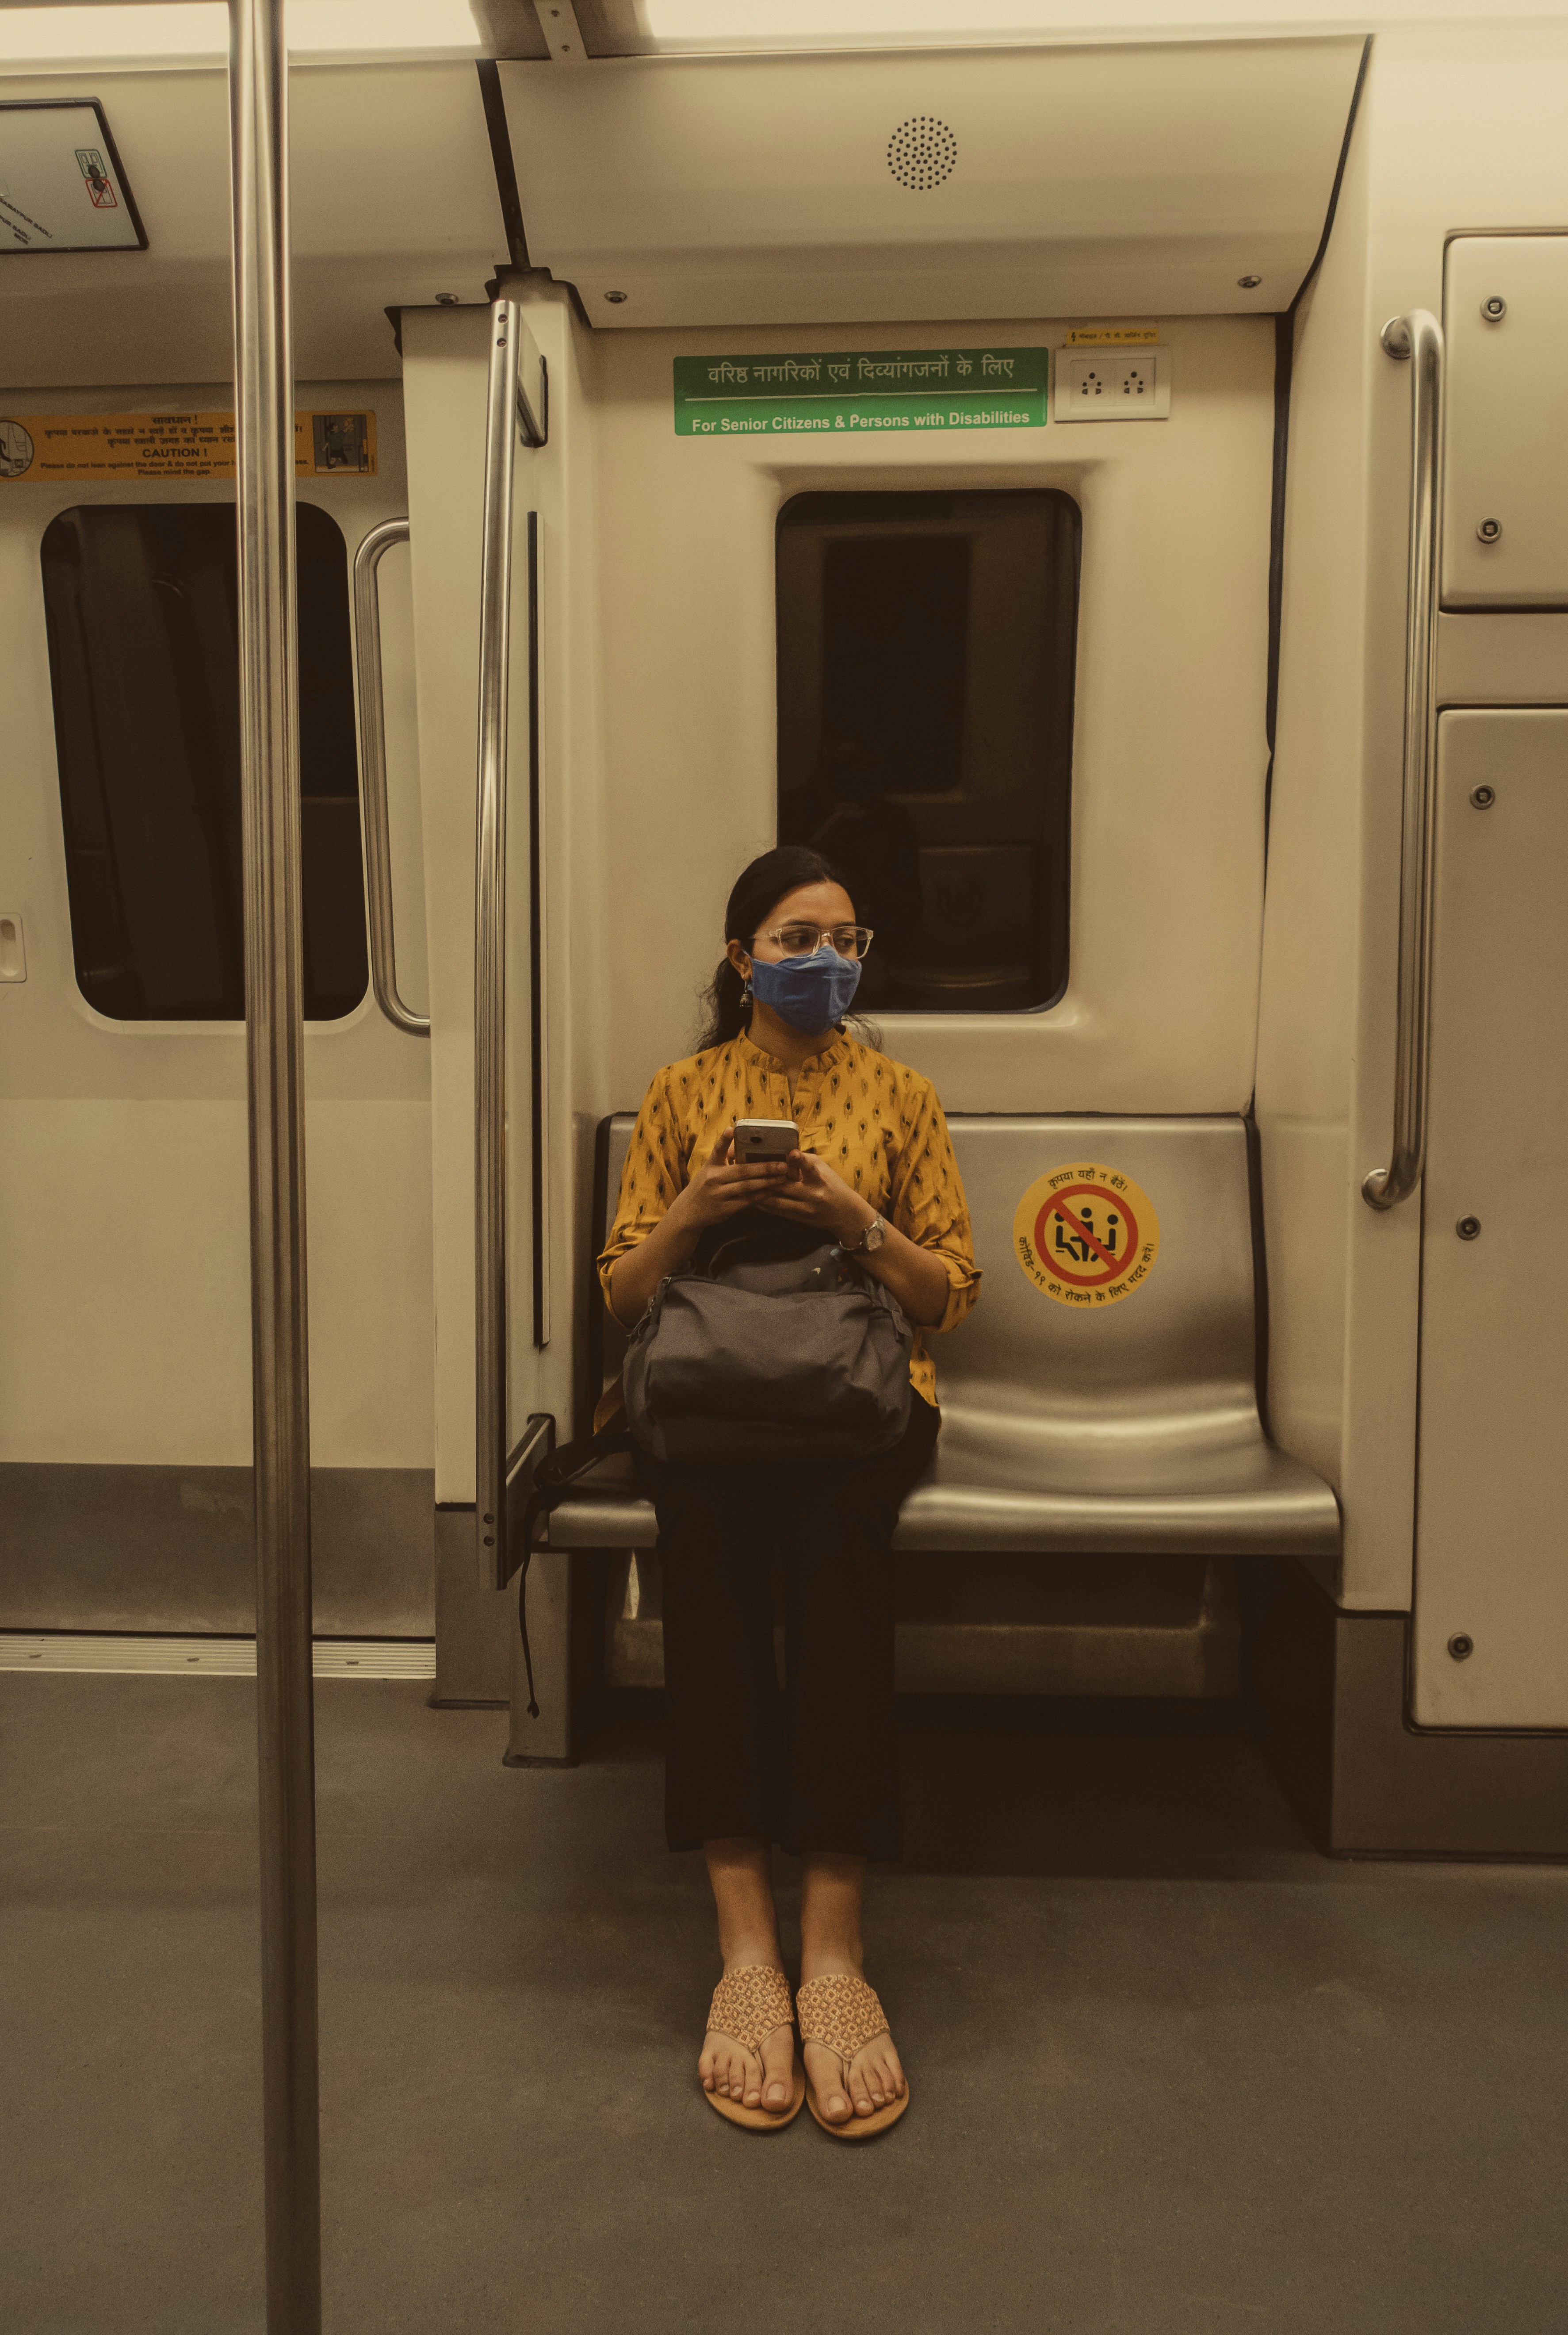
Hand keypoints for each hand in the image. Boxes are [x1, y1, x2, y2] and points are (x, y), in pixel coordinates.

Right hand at [671, 1134, 790, 1230]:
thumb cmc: (704, 1186)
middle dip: (764, 1167)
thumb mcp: (709, 1170)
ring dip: (767, 1182)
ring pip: (747, 1186)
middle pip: (741, 1171)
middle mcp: (713, 1179)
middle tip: (782, 1164)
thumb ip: (723, 1158)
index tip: (731, 1129)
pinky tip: (773, 1191)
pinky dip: (761, 1196)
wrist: (689, 1211)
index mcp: (710, 1166)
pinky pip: (747, 1201)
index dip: (724, 1139)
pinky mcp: (725, 1208)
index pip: (717, 1150)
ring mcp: (719, 1194)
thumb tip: (739, 1143)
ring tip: (782, 1178)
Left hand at [756, 1151, 874, 1246]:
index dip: (800, 1160)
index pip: (810, 1167)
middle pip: (786, 1185)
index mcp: (820, 1178)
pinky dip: (764, 1203)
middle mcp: (813, 1194)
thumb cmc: (831, 1185)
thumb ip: (803, 1161)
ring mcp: (805, 1208)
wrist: (845, 1213)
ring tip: (746, 1184)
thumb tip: (781, 1152)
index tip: (792, 1152)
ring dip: (760, 1192)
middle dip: (767, 1177)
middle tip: (749, 1168)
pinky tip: (752, 1197)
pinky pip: (777, 1211)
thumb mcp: (822, 1169)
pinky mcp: (799, 1218)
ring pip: (777, 1200)